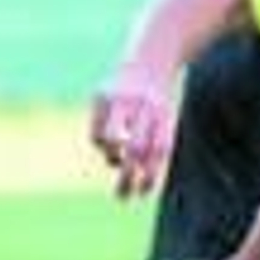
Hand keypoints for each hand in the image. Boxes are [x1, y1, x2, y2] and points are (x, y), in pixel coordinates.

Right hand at [89, 74, 174, 197]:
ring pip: (110, 141)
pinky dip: (100, 144)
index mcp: (163, 116)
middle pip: (135, 149)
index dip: (150, 176)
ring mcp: (121, 100)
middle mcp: (143, 107)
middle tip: (122, 196)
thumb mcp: (164, 123)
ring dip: (112, 157)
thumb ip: (154, 149)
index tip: (143, 192)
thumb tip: (136, 182)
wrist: (148, 63)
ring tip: (115, 158)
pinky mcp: (101, 96)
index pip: (158, 152)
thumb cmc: (157, 104)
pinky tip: (106, 142)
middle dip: (127, 177)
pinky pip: (95, 132)